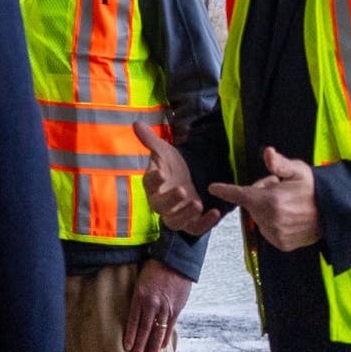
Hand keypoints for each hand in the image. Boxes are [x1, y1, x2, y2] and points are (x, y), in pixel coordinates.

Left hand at [122, 260, 191, 351]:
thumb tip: (133, 310)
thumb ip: (138, 296)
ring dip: (153, 348)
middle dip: (139, 347)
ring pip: (157, 332)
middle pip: (144, 330)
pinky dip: (166, 337)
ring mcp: (165, 307)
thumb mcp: (140, 279)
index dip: (130, 335)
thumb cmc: (154, 267)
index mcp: (140, 296)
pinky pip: (169, 326)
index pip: (133, 320)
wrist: (175, 260)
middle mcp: (152, 304)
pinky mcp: (176, 308)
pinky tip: (162, 347)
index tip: (126, 348)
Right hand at [134, 121, 221, 236]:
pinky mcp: (190, 222)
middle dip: (170, 200)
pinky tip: (215, 212)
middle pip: (159, 206)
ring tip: (198, 203)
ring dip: (185, 215)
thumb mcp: (164, 150)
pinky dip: (204, 224)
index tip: (159, 172)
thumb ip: (150, 139)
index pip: (148, 183)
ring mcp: (175, 213)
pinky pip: (195, 229)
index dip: (153, 179)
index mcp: (152, 184)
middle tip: (182, 190)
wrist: (188, 176)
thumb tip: (135, 123)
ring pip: (174, 222)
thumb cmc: (172, 165)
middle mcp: (160, 201)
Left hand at [208, 146, 321, 250]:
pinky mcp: (282, 243)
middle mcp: (270, 220)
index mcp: (270, 200)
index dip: (225, 190)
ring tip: (287, 203)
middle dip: (260, 195)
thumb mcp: (298, 171)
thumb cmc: (315, 188)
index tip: (213, 188)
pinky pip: (268, 231)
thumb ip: (279, 164)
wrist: (335, 212)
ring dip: (266, 211)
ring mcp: (276, 234)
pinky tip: (289, 217)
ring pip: (259, 218)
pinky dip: (273, 224)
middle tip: (279, 188)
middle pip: (252, 205)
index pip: (240, 195)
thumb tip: (267, 152)